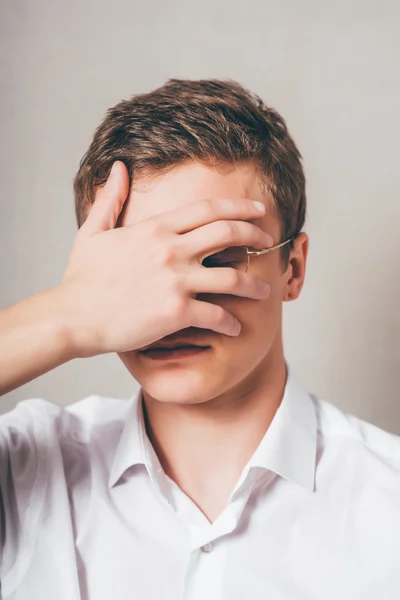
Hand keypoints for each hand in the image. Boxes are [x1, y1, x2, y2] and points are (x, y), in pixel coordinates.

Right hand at [59, 161, 272, 356]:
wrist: (72, 316)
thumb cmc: (81, 278)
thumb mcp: (93, 232)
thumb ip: (110, 199)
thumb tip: (119, 168)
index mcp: (155, 229)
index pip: (208, 210)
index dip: (238, 207)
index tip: (258, 209)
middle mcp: (171, 250)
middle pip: (228, 233)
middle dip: (255, 235)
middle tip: (269, 241)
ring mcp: (176, 280)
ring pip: (232, 278)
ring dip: (254, 285)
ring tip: (264, 291)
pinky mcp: (176, 311)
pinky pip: (217, 316)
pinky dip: (231, 323)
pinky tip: (236, 328)